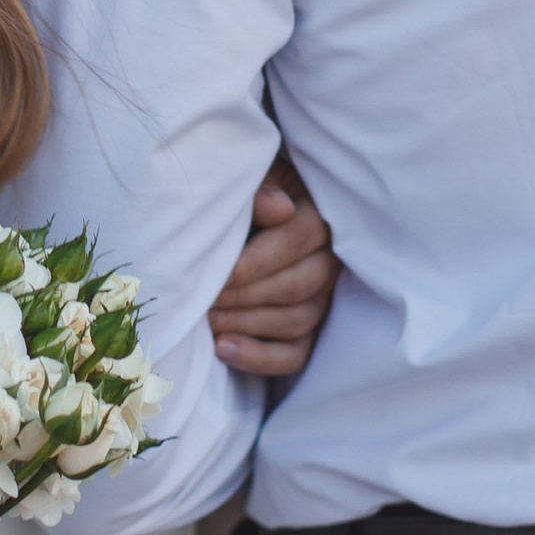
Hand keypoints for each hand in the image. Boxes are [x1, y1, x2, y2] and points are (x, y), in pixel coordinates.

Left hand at [209, 158, 338, 378]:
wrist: (238, 218)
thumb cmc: (242, 192)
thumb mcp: (250, 177)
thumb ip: (260, 188)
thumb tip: (280, 209)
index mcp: (317, 213)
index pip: (299, 238)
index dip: (256, 261)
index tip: (219, 272)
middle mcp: (328, 258)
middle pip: (300, 284)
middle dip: (248, 295)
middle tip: (206, 297)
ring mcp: (322, 297)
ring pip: (298, 320)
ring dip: (249, 324)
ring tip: (209, 319)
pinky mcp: (308, 330)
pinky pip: (295, 355)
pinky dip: (260, 358)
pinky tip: (223, 348)